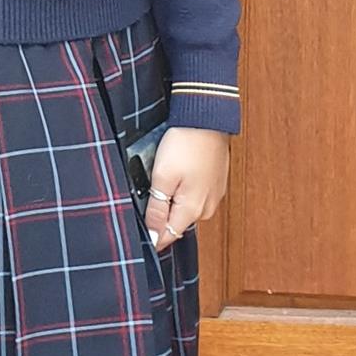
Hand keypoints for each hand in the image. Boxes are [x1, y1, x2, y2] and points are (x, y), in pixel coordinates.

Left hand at [146, 127, 229, 252]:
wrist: (206, 119)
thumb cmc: (185, 144)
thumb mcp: (162, 178)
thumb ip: (157, 210)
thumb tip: (153, 236)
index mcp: (193, 210)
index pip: (169, 236)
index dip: (152, 235)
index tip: (140, 224)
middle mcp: (208, 208)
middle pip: (177, 223)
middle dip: (161, 215)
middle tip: (149, 191)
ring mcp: (214, 195)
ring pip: (186, 209)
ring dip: (173, 200)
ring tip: (164, 178)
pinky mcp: (215, 184)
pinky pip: (195, 196)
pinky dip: (183, 190)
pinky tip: (178, 174)